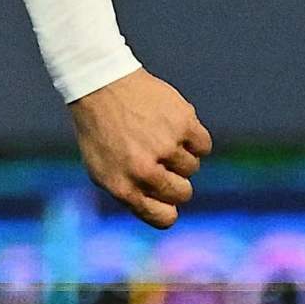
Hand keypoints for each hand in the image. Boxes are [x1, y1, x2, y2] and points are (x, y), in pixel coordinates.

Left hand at [68, 68, 210, 228]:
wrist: (100, 85)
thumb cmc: (101, 131)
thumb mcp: (102, 168)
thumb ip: (131, 192)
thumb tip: (167, 212)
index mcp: (122, 186)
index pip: (163, 218)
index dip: (168, 210)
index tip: (167, 201)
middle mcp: (144, 170)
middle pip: (183, 194)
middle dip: (177, 182)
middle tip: (162, 163)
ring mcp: (165, 146)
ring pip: (193, 167)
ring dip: (180, 155)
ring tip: (157, 136)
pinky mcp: (183, 123)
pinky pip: (204, 146)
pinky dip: (194, 139)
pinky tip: (175, 128)